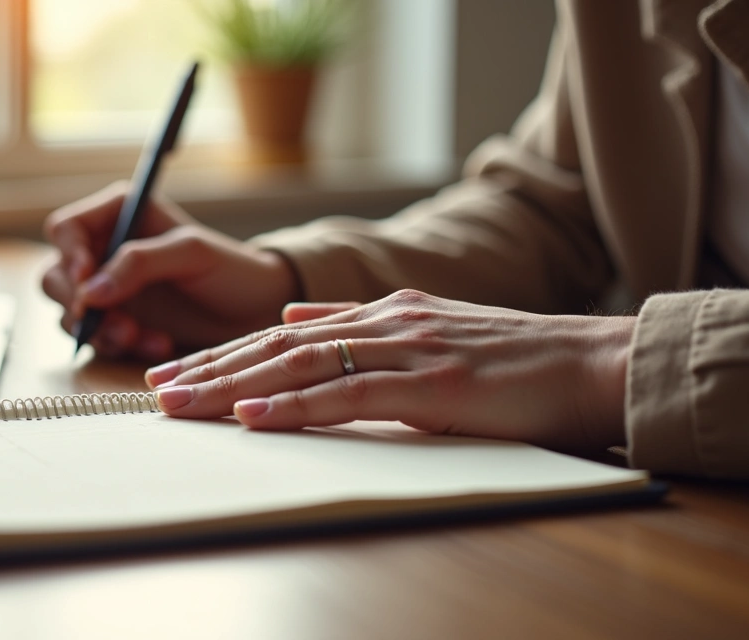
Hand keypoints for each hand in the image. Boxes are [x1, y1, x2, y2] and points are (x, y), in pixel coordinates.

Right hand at [42, 182, 301, 359]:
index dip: (69, 255)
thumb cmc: (231, 269)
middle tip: (118, 323)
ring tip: (142, 339)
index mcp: (118, 214)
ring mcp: (108, 289)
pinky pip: (94, 338)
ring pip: (69, 312)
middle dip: (81, 304)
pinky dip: (117, 346)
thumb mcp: (190, 253)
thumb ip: (138, 263)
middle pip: (56, 275)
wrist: (256, 310)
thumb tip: (90, 292)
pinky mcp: (116, 322)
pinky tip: (156, 346)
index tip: (88, 280)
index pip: (66, 229)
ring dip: (100, 331)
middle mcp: (104, 249)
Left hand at [146, 290, 634, 453]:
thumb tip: (294, 320)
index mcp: (382, 312)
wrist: (593, 361)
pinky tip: (254, 415)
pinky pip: (350, 394)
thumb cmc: (515, 360)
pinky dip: (296, 406)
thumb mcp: (427, 332)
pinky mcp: (433, 385)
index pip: (284, 333)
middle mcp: (385, 322)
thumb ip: (358, 326)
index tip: (176, 373)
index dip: (223, 353)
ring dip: (233, 386)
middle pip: (276, 345)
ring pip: (301, 365)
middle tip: (155, 391)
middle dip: (210, 369)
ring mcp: (407, 349)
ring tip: (182, 404)